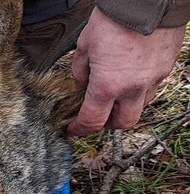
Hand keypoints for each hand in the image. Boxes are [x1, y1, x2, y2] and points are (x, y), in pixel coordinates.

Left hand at [69, 9, 185, 135]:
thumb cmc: (115, 18)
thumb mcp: (84, 46)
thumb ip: (80, 72)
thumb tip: (82, 86)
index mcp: (108, 85)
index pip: (92, 121)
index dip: (80, 128)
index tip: (74, 127)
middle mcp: (133, 87)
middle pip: (123, 123)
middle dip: (108, 123)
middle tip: (98, 115)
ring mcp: (154, 78)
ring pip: (141, 106)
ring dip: (127, 105)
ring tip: (116, 94)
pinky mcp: (167, 66)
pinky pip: (153, 86)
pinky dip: (140, 88)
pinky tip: (132, 76)